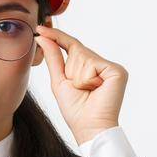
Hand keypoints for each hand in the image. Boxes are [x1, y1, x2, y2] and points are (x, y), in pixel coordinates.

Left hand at [35, 25, 126, 144]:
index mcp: (90, 67)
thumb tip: (42, 37)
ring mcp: (111, 68)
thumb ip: (53, 58)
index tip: (40, 28)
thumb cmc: (76, 110)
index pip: (72, 46)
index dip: (57, 37)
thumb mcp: (59, 80)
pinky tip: (95, 90)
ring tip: (87, 91)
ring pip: (82, 56)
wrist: (89, 128)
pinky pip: (91, 64)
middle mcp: (102, 65)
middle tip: (79, 89)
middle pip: (76, 50)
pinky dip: (86, 79)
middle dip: (70, 69)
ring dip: (77, 76)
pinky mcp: (117, 71)